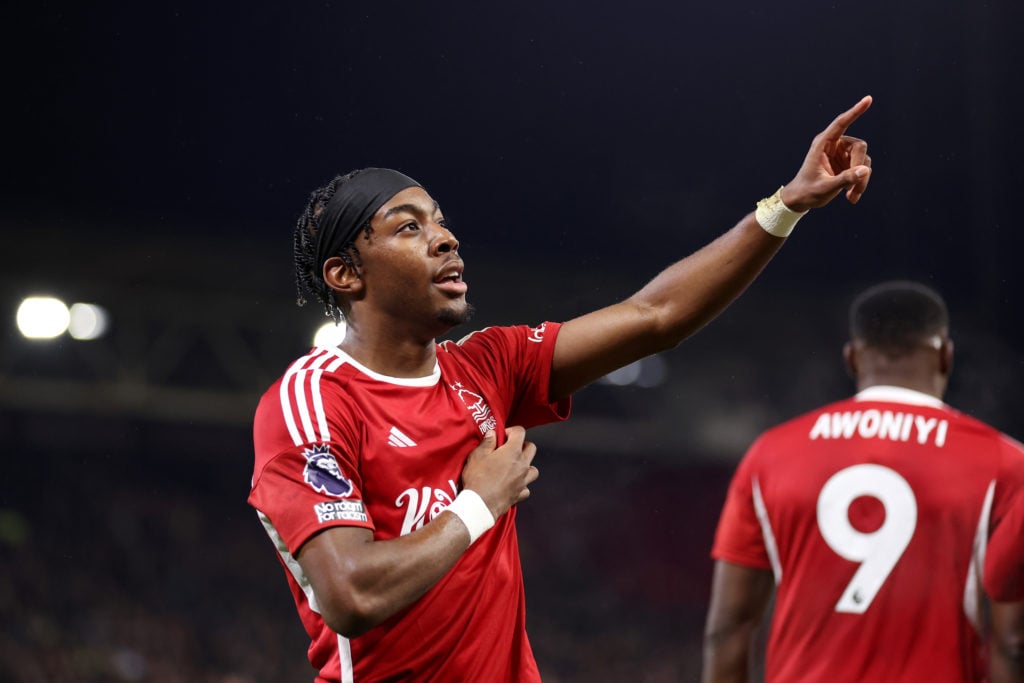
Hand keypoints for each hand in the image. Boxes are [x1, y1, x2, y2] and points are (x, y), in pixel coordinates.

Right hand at [461, 426, 538, 519]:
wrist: (480, 504)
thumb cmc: (478, 479)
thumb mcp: (477, 456)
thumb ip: (487, 442)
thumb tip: (492, 434)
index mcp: (512, 452)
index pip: (520, 432)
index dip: (511, 431)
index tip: (502, 436)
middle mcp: (522, 465)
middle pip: (531, 448)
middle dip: (522, 445)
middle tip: (510, 448)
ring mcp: (523, 480)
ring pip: (534, 469)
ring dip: (526, 466)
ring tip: (515, 467)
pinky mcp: (520, 494)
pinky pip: (527, 487)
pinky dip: (522, 485)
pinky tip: (513, 484)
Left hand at [781, 95, 872, 211]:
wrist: (801, 200)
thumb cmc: (807, 191)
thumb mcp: (825, 187)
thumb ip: (845, 179)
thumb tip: (865, 170)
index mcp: (823, 143)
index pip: (841, 123)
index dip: (855, 111)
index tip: (868, 99)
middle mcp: (834, 145)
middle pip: (859, 146)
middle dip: (859, 166)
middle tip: (854, 187)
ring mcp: (842, 154)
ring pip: (864, 160)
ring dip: (862, 179)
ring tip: (851, 197)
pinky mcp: (848, 164)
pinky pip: (863, 169)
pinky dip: (860, 183)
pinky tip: (851, 196)